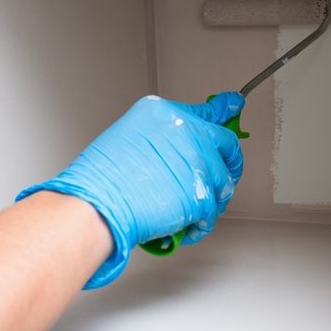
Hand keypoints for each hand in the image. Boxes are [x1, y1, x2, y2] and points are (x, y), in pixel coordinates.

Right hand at [17, 92, 244, 287]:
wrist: (97, 205)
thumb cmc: (101, 178)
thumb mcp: (129, 136)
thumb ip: (162, 137)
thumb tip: (177, 150)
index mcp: (167, 114)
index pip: (207, 110)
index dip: (224, 109)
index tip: (234, 104)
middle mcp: (188, 132)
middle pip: (226, 143)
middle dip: (228, 161)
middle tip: (221, 174)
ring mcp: (198, 163)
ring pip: (224, 181)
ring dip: (212, 197)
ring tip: (192, 208)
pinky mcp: (202, 195)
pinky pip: (212, 212)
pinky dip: (201, 223)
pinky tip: (187, 225)